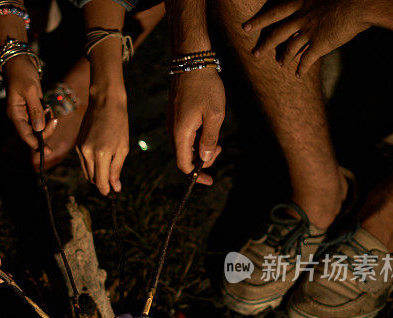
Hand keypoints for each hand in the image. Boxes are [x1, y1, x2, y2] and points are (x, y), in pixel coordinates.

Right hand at [4, 56, 56, 151]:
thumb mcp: (31, 90)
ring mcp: (25, 111)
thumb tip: (39, 128)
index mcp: (15, 113)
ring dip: (47, 121)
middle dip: (46, 129)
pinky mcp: (31, 106)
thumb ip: (36, 110)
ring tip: (49, 108)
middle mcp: (19, 115)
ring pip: (38, 126)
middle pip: (33, 132)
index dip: (35, 144)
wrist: (20, 59)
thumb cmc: (22, 72)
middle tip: (54, 118)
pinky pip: (41, 117)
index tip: (47, 151)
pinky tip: (48, 107)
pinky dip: (46, 115)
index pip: (25, 134)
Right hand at [75, 89, 128, 195]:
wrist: (105, 103)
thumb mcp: (123, 148)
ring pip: (87, 172)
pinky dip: (92, 165)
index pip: (101, 182)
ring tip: (109, 167)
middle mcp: (88, 153)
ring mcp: (81, 149)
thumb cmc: (118, 124)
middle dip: (102, 183)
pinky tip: (101, 157)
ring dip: (97, 174)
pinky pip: (84, 163)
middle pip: (93, 179)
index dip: (106, 190)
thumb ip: (117, 169)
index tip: (112, 193)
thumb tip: (115, 187)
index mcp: (101, 154)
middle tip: (113, 183)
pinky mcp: (78, 145)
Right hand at [167, 68, 223, 182]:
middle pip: (184, 156)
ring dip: (200, 148)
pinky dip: (196, 138)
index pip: (184, 164)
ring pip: (184, 146)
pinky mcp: (175, 115)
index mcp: (181, 133)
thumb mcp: (215, 114)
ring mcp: (172, 122)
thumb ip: (209, 139)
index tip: (210, 180)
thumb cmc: (205, 86)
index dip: (196, 175)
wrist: (191, 61)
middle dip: (202, 159)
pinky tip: (208, 128)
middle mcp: (173, 130)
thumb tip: (204, 158)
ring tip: (216, 139)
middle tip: (220, 149)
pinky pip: (184, 135)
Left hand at [243, 0, 369, 76]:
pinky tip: (298, 75)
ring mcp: (309, 32)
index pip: (274, 13)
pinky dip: (301, 68)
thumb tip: (311, 6)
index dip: (259, 20)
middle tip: (254, 54)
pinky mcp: (320, 45)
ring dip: (283, 57)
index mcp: (302, 2)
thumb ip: (315, 2)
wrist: (362, 3)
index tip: (245, 27)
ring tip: (279, 63)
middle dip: (264, 45)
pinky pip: (306, 60)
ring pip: (289, 48)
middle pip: (276, 34)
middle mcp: (301, 18)